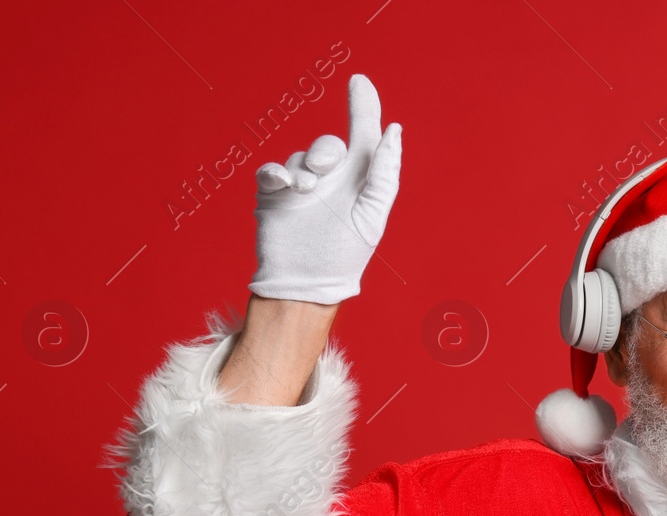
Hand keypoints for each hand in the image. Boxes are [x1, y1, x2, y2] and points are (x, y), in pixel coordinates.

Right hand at [249, 73, 402, 304]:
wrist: (304, 284)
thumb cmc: (344, 256)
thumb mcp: (372, 215)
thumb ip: (384, 173)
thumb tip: (394, 131)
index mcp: (359, 183)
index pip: (363, 135)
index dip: (363, 106)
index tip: (360, 80)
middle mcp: (331, 181)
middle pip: (328, 145)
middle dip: (326, 150)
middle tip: (324, 170)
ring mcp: (301, 186)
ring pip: (300, 157)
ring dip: (304, 170)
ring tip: (305, 193)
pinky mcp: (274, 194)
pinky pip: (272, 169)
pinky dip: (277, 171)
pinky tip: (284, 185)